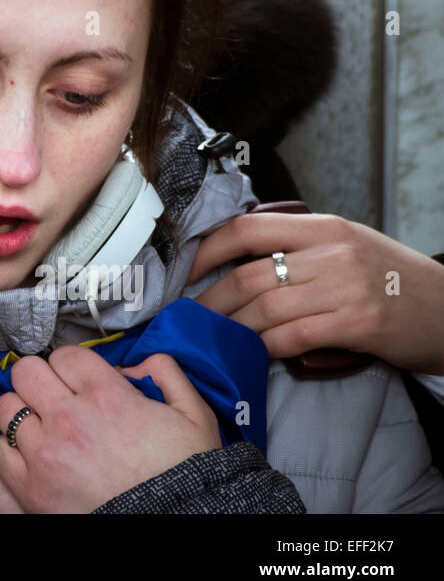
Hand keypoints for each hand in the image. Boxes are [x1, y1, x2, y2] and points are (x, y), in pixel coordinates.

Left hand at [0, 346, 219, 512]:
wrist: (177, 527)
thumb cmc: (183, 476)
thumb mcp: (195, 416)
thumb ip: (165, 373)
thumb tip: (135, 363)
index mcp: (107, 397)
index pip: (65, 355)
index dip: (72, 365)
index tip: (78, 380)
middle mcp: (69, 421)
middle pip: (25, 372)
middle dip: (39, 379)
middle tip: (54, 396)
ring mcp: (45, 456)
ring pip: (5, 409)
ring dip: (22, 414)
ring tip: (42, 428)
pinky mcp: (30, 491)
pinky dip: (12, 452)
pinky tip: (33, 456)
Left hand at [190, 212, 443, 374]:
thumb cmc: (394, 281)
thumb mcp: (348, 246)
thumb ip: (300, 247)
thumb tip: (239, 259)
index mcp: (324, 227)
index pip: (248, 227)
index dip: (208, 247)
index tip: (186, 269)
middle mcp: (332, 252)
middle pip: (249, 273)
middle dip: (210, 299)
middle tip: (188, 317)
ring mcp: (346, 287)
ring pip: (266, 307)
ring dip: (231, 327)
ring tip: (211, 339)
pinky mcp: (358, 323)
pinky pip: (294, 335)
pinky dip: (266, 346)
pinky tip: (253, 353)